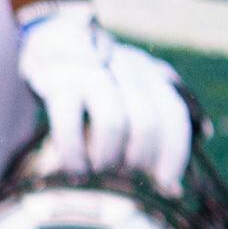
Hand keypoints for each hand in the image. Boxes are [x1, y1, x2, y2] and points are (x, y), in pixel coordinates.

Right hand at [14, 0, 191, 192]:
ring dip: (107, 158)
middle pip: (146, 123)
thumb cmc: (99, 83)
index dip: (174, 154)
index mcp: (152, 73)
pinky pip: (69, 125)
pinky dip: (74, 155)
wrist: (53, 38)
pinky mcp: (59, 82)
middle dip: (138, 159)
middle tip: (124, 173)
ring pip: (112, 124)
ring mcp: (91, 73)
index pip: (174, 115)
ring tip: (98, 169)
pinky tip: (75, 168)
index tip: (167, 184)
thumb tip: (174, 190)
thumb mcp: (134, 94)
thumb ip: (157, 132)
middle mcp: (127, 69)